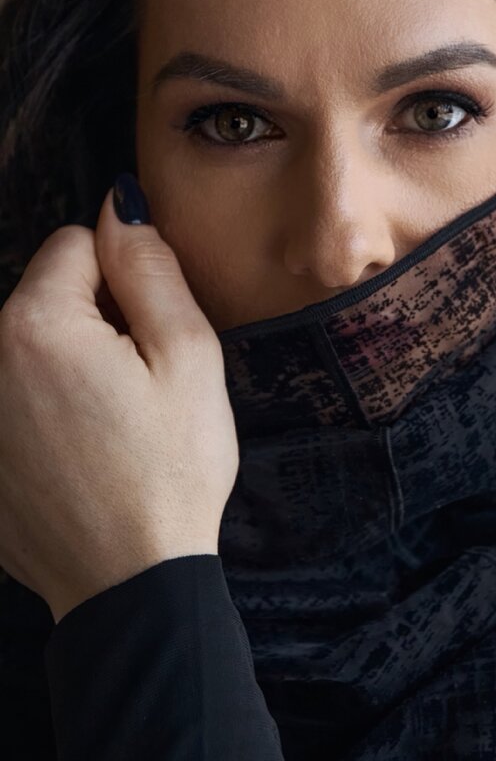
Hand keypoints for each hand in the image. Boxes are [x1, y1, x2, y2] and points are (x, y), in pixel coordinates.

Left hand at [0, 178, 239, 623]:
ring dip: (69, 362)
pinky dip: (44, 406)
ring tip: (111, 422)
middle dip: (95, 317)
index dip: (127, 276)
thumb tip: (119, 203)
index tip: (151, 332)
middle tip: (139, 383)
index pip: (77, 241)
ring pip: (31, 344)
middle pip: (46, 293)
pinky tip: (81, 451)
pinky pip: (15, 394)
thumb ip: (150, 266)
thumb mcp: (188, 354)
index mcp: (35, 325)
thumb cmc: (170, 468)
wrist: (129, 583)